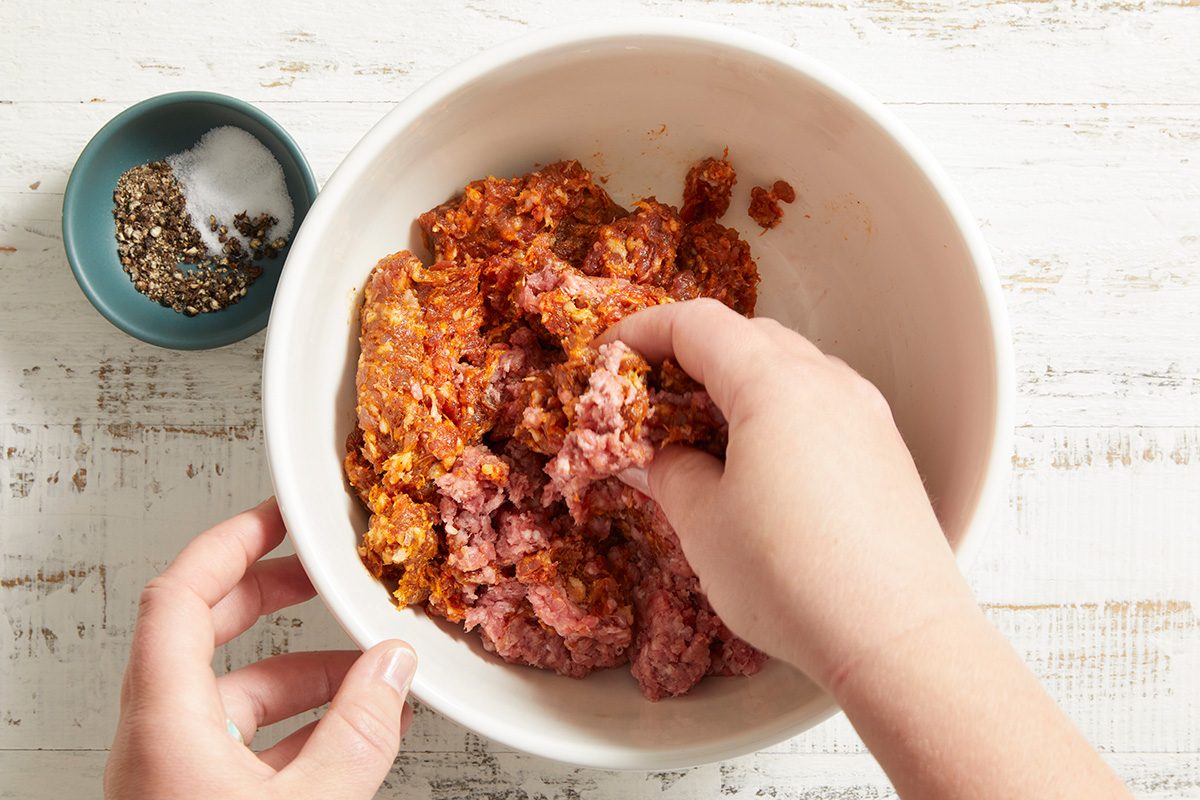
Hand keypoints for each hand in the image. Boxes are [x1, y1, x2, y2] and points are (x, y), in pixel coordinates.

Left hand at [105, 499, 415, 799]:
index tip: (274, 519)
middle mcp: (153, 744)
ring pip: (231, 694)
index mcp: (163, 725)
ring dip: (302, 674)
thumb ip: (358, 730)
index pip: (177, 597)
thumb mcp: (314, 799)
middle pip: (203, 634)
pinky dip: (297, 724)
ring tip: (368, 671)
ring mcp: (169, 776)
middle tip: (319, 576)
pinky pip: (241, 743)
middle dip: (272, 597)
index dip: (229, 544)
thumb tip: (391, 668)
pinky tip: (354, 728)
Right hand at [602, 299, 1129, 798]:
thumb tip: (645, 457)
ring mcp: (864, 412)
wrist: (897, 637)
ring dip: (736, 379)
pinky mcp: (885, 447)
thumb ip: (666, 472)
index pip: (698, 324)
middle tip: (648, 398)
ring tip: (699, 430)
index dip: (645, 331)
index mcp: (773, 384)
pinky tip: (757, 458)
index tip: (612, 355)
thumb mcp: (704, 525)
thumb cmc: (794, 580)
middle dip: (689, 354)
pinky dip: (777, 407)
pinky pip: (821, 399)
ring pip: (788, 364)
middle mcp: (827, 382)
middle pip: (745, 334)